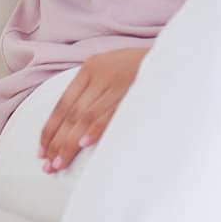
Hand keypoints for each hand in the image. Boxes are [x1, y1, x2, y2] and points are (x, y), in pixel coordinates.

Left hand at [38, 47, 149, 173]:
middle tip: (47, 166)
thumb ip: (95, 91)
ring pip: (86, 117)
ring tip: (58, 164)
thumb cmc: (144, 68)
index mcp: (92, 67)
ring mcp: (118, 82)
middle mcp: (101, 74)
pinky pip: (111, 113)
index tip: (42, 151)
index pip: (63, 102)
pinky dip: (96, 129)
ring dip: (70, 143)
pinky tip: (84, 144)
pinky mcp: (134, 90)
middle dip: (57, 141)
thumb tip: (74, 127)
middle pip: (72, 113)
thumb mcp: (114, 69)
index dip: (51, 128)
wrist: (178, 55)